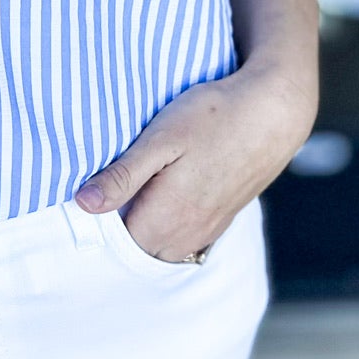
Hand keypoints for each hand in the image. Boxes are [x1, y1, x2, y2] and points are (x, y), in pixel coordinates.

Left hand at [74, 54, 316, 261]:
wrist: (274, 112)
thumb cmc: (214, 117)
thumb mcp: (160, 139)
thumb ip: (122, 176)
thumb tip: (84, 204)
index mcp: (166, 217)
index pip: (115, 240)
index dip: (99, 216)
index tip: (94, 188)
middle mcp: (187, 233)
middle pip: (138, 246)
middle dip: (122, 225)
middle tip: (114, 183)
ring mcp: (208, 230)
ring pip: (162, 245)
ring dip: (147, 225)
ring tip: (142, 186)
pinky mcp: (222, 219)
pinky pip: (185, 238)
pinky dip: (170, 225)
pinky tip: (169, 192)